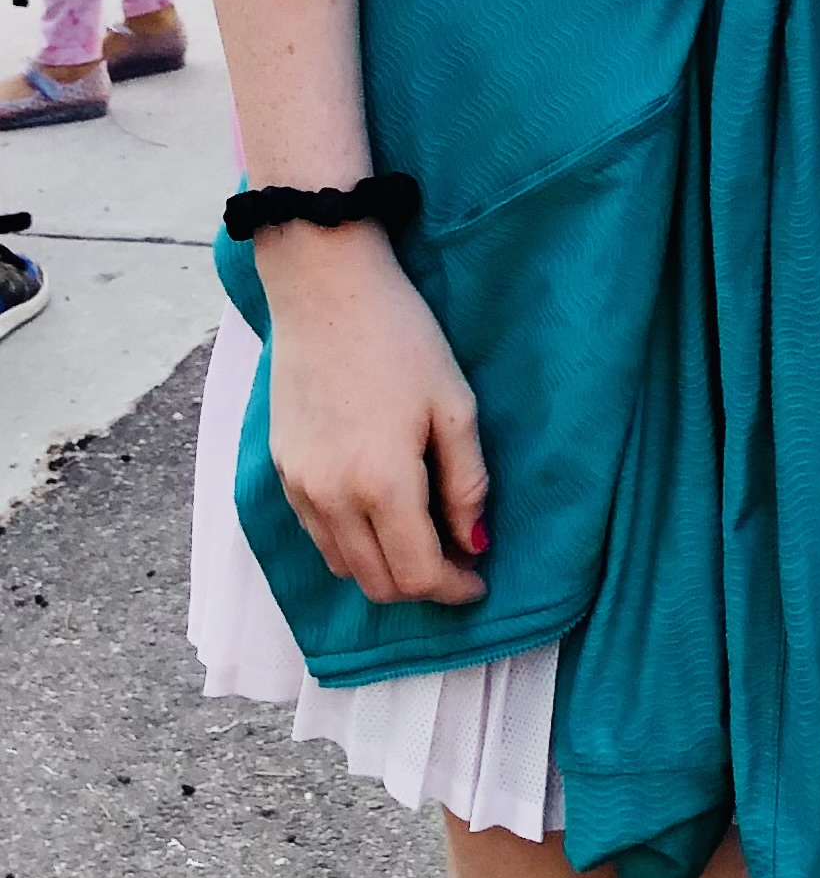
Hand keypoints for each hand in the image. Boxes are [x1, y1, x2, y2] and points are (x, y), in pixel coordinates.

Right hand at [261, 223, 489, 607]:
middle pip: (377, 583)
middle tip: (458, 565)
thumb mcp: (454, 405)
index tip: (480, 581)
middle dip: (422, 586)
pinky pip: (318, 535)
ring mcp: (299, 487)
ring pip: (343, 565)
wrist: (326, 289)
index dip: (454, 588)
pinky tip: (380, 516)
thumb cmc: (402, 338)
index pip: (418, 574)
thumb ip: (466, 482)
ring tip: (422, 541)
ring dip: (385, 570)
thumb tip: (475, 542)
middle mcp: (332, 498)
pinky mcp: (282, 470)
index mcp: (382, 483)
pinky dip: (351, 545)